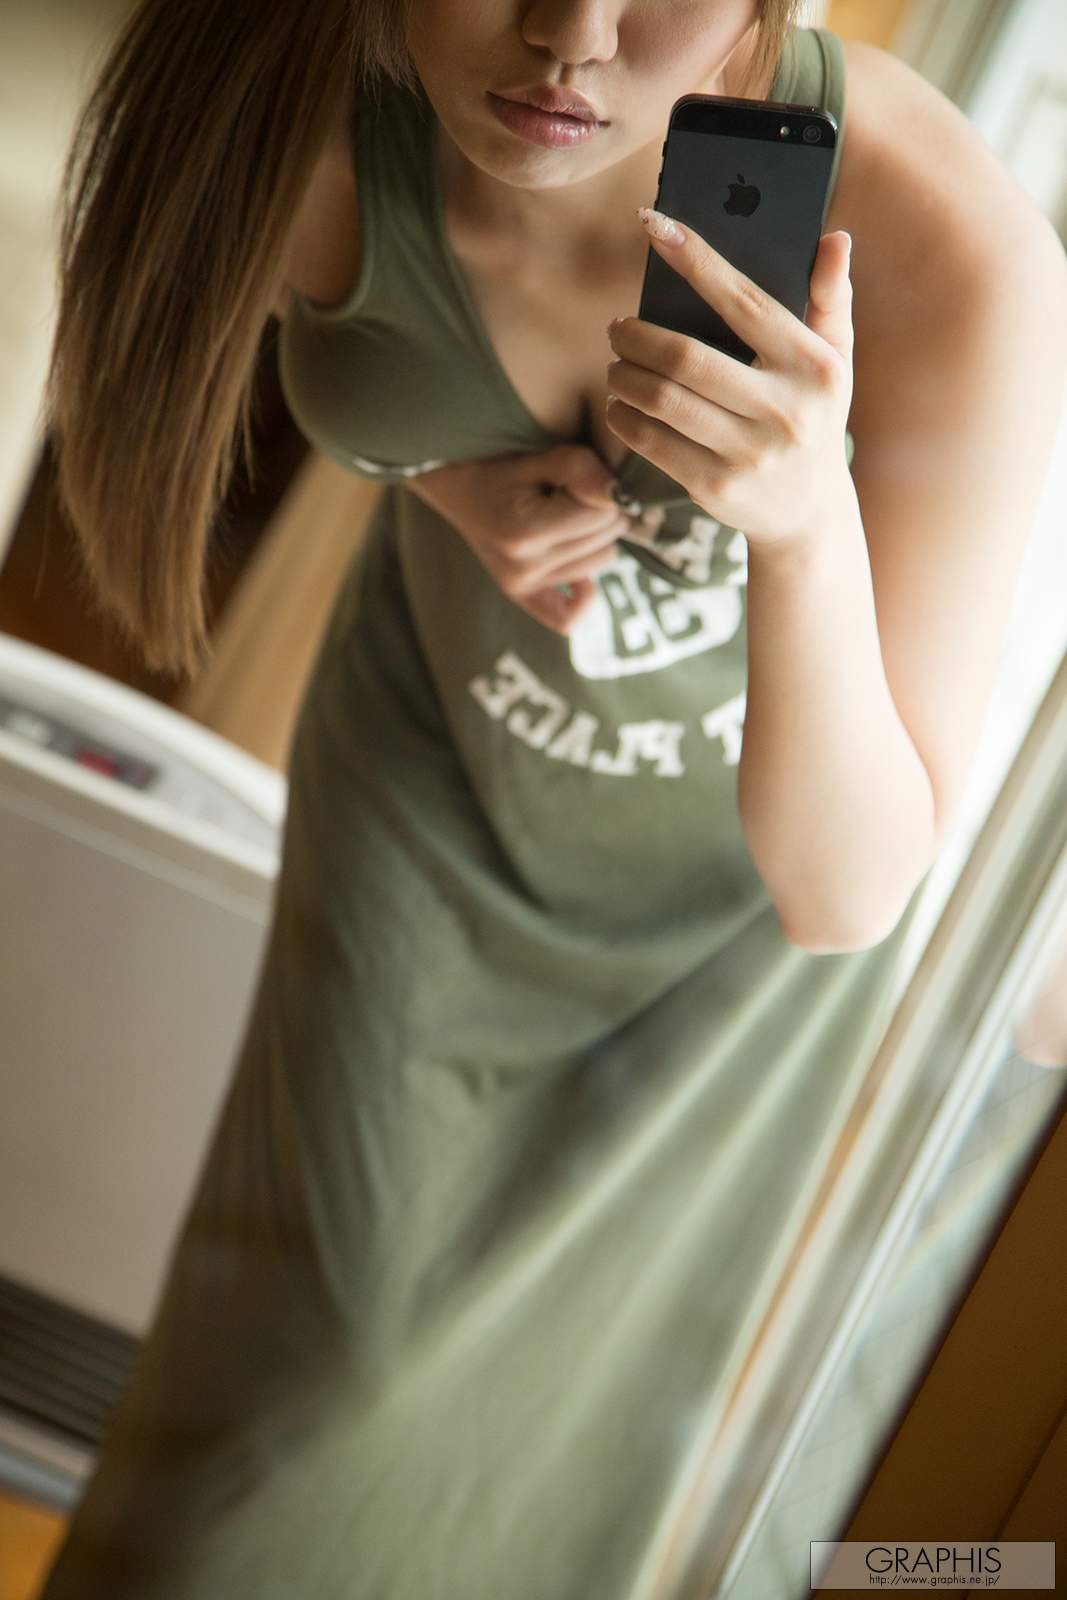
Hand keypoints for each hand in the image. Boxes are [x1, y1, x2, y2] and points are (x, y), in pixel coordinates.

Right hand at [410, 444, 635, 631]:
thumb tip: (617, 494)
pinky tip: (579, 573)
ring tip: (564, 517)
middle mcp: (523, 568)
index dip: (600, 487)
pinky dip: (583, 595)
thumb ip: (578, 468)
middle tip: (569, 494)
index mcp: (524, 532)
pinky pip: (566, 617)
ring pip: (602, 560)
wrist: (455, 485)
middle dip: (601, 509)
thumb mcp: (535, 457)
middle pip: (607, 537)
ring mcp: (521, 586)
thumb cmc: (497, 466)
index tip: (577, 476)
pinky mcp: (522, 595)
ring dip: (595, 537)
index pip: (603, 513)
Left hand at [605, 213, 855, 548]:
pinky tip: (620, 406)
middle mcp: (784, 411)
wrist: (808, 513)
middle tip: (617, 328)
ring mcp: (750, 453)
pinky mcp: (716, 487)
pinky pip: (652, 444)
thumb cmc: (813, 418)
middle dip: (636, 337)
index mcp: (813, 367)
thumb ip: (831, 300)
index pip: (743, 301)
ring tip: (615, 365)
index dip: (695, 260)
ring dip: (623, 376)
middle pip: (685, 358)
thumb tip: (833, 238)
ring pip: (662, 401)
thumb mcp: (834, 363)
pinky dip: (625, 419)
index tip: (654, 226)